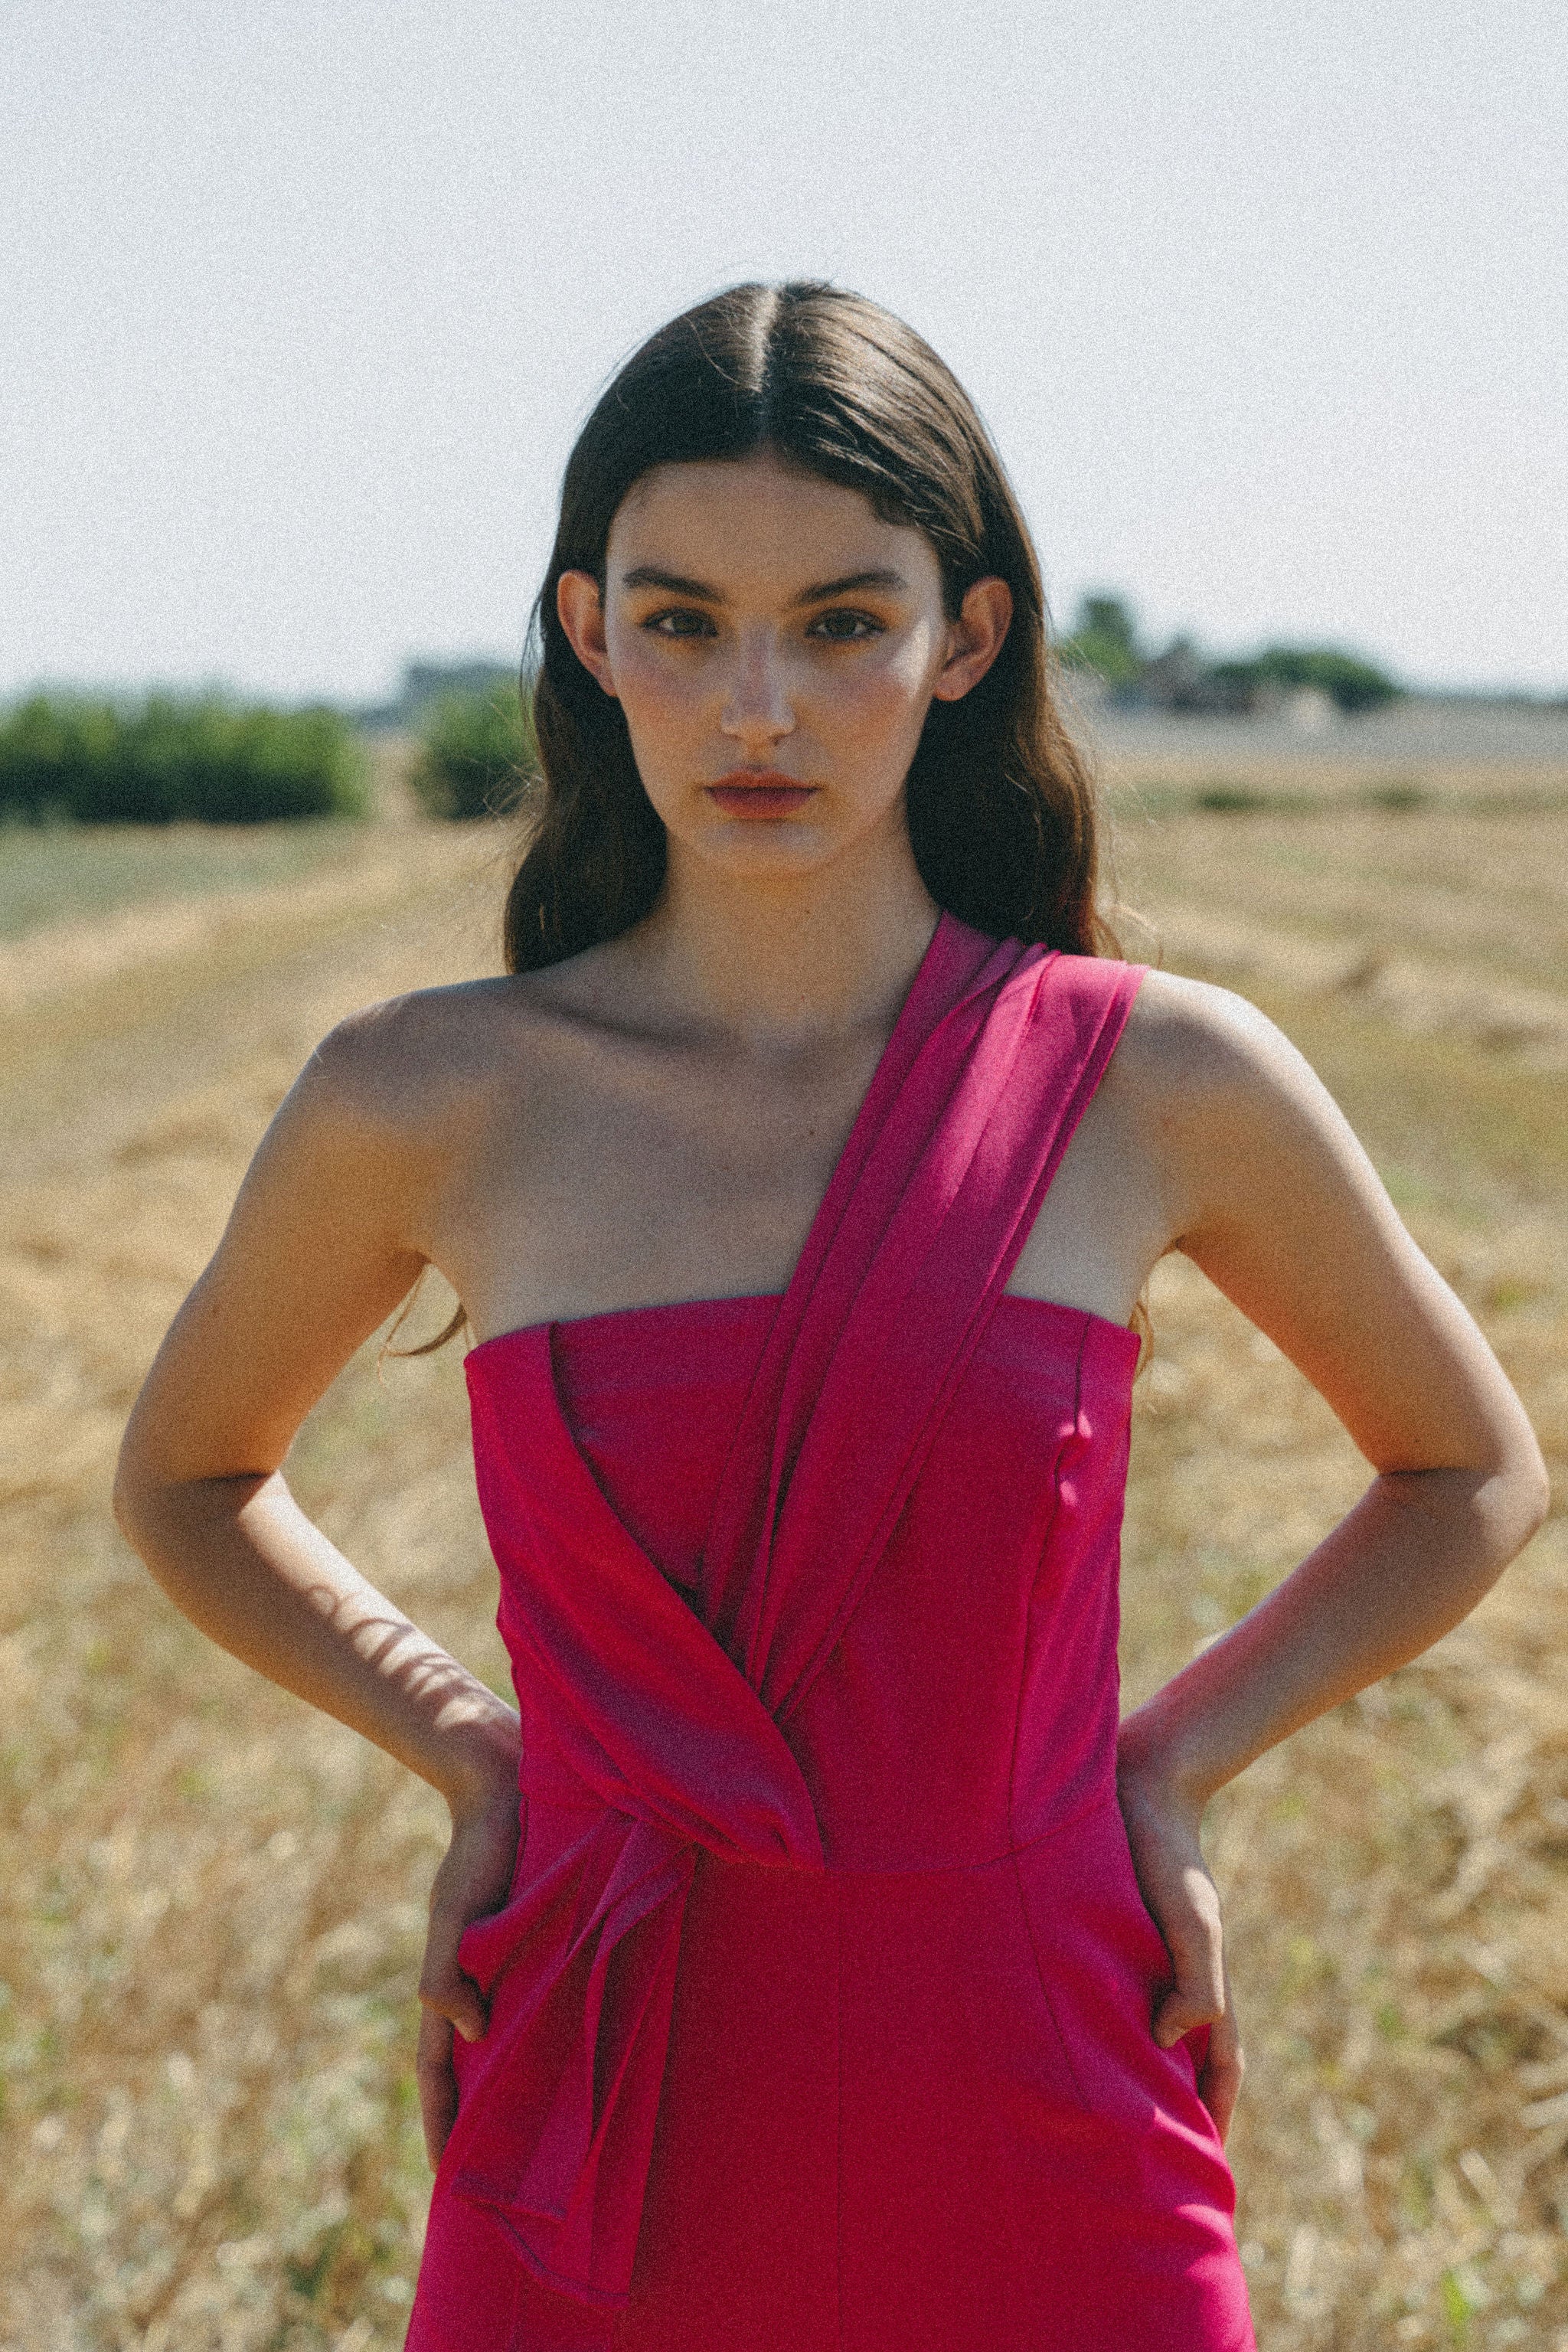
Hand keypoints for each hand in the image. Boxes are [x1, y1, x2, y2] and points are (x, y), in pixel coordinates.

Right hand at [417, 1778, 521, 2166]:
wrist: (505, 1787)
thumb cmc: (478, 1850)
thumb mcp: (453, 1913)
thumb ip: (447, 1973)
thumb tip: (473, 2035)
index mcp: (451, 1982)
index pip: (441, 2070)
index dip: (442, 2122)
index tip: (445, 2176)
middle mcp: (478, 1982)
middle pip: (472, 2067)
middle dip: (474, 2120)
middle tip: (490, 2179)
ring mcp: (505, 1965)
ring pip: (506, 2041)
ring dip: (510, 2085)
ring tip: (533, 2139)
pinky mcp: (536, 1943)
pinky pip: (539, 2004)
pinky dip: (543, 2038)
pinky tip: (570, 2059)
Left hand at [1115, 1748, 1243, 2144]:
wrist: (1139, 1782)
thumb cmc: (1168, 1854)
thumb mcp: (1191, 1919)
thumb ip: (1194, 1981)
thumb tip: (1165, 2041)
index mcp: (1203, 1982)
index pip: (1220, 2065)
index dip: (1216, 2112)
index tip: (1205, 2164)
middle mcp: (1172, 1975)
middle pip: (1179, 2057)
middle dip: (1171, 2106)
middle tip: (1144, 2160)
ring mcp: (1138, 1956)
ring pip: (1137, 2030)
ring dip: (1127, 2072)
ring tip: (1096, 2120)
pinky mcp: (1099, 1933)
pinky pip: (1100, 1994)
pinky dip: (1092, 2027)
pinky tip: (1058, 2046)